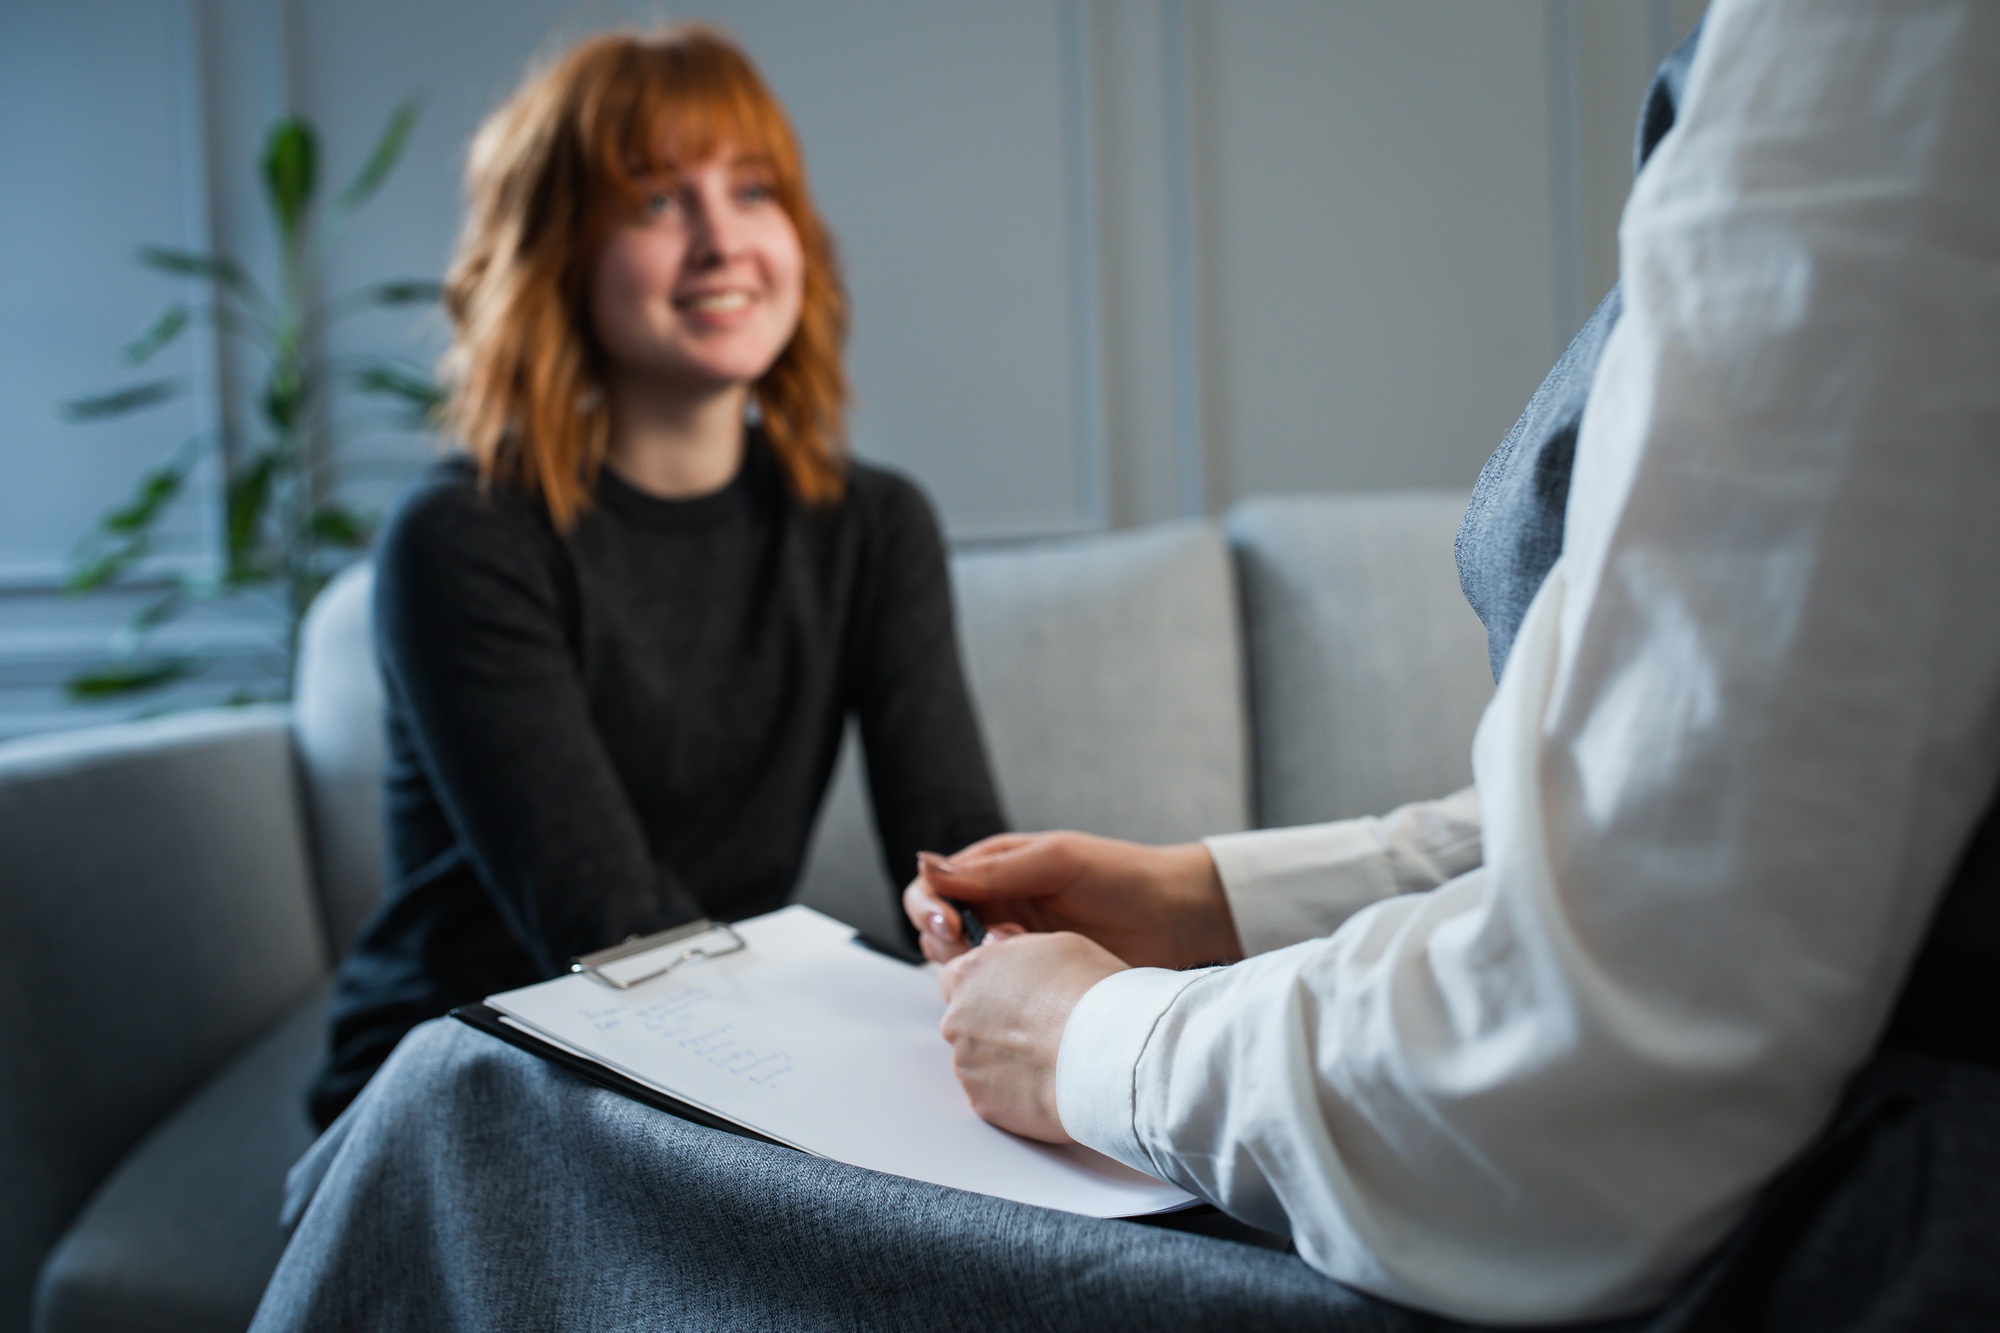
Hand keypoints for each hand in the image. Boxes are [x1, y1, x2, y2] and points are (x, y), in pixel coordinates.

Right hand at [903, 831, 1241, 968]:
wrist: (1177, 918)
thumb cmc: (1122, 876)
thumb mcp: (1056, 861)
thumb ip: (993, 870)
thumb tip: (925, 863)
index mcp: (992, 870)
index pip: (931, 888)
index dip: (929, 909)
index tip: (950, 927)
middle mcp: (995, 907)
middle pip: (935, 933)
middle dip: (950, 944)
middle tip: (994, 946)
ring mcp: (1013, 948)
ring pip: (961, 968)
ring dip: (978, 969)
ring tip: (1023, 957)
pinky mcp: (1032, 982)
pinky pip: (995, 993)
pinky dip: (1000, 992)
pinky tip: (1030, 985)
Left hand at [936, 930, 1126, 1141]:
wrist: (1108, 1055)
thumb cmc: (1090, 994)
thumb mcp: (1057, 945)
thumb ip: (1019, 956)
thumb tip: (1011, 964)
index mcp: (970, 975)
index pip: (956, 979)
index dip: (985, 987)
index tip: (1010, 995)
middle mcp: (957, 1020)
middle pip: (967, 1022)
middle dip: (996, 1026)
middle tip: (1040, 1029)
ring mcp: (967, 1066)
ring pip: (981, 1061)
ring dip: (1006, 1060)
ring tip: (1051, 1058)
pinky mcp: (984, 1103)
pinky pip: (995, 1094)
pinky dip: (1016, 1092)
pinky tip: (1049, 1082)